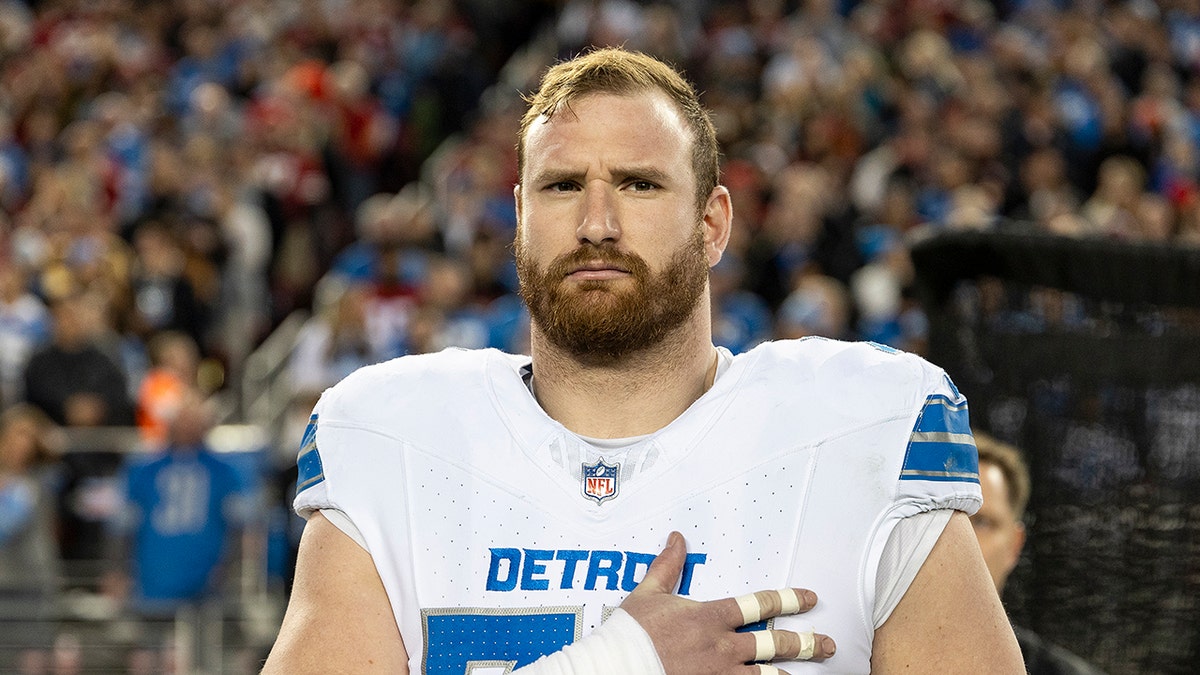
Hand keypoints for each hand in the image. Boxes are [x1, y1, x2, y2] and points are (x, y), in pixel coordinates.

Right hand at [619, 531, 835, 674]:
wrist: (616, 668)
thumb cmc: (630, 634)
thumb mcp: (648, 593)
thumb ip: (667, 566)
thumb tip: (677, 539)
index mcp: (710, 617)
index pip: (760, 604)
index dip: (789, 600)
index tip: (808, 599)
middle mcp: (722, 646)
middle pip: (775, 643)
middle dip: (806, 643)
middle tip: (827, 643)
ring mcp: (720, 674)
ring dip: (792, 673)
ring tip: (811, 673)